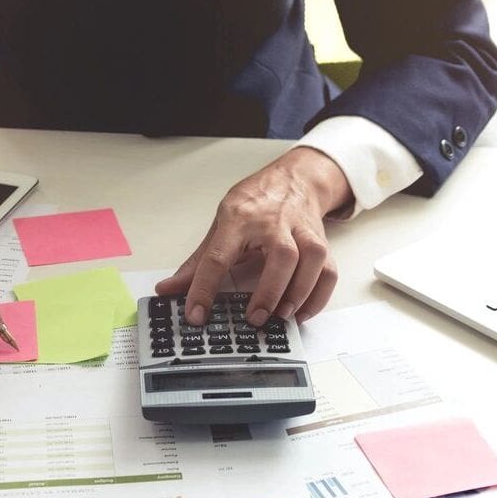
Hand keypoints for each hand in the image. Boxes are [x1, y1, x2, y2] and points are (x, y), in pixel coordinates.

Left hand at [157, 147, 349, 325]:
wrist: (295, 179)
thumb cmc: (255, 204)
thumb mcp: (221, 224)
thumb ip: (197, 262)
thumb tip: (168, 289)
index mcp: (239, 219)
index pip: (218, 255)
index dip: (203, 288)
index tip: (196, 314)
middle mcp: (274, 222)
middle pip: (281, 255)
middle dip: (269, 290)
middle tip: (254, 318)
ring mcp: (302, 230)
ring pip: (312, 259)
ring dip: (299, 292)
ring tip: (281, 316)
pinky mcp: (322, 242)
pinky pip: (328, 271)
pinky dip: (318, 297)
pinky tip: (301, 313)